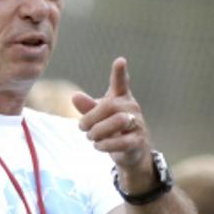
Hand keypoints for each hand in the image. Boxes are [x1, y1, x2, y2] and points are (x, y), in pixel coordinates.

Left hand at [72, 57, 151, 181]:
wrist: (131, 152)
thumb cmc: (113, 129)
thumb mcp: (98, 117)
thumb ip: (88, 108)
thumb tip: (75, 97)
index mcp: (121, 98)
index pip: (121, 83)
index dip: (120, 72)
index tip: (120, 61)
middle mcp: (132, 108)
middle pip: (110, 105)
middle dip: (91, 117)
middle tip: (82, 127)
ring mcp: (137, 124)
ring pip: (118, 121)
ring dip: (98, 131)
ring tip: (91, 137)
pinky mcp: (138, 141)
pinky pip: (122, 142)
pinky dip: (106, 144)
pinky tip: (98, 146)